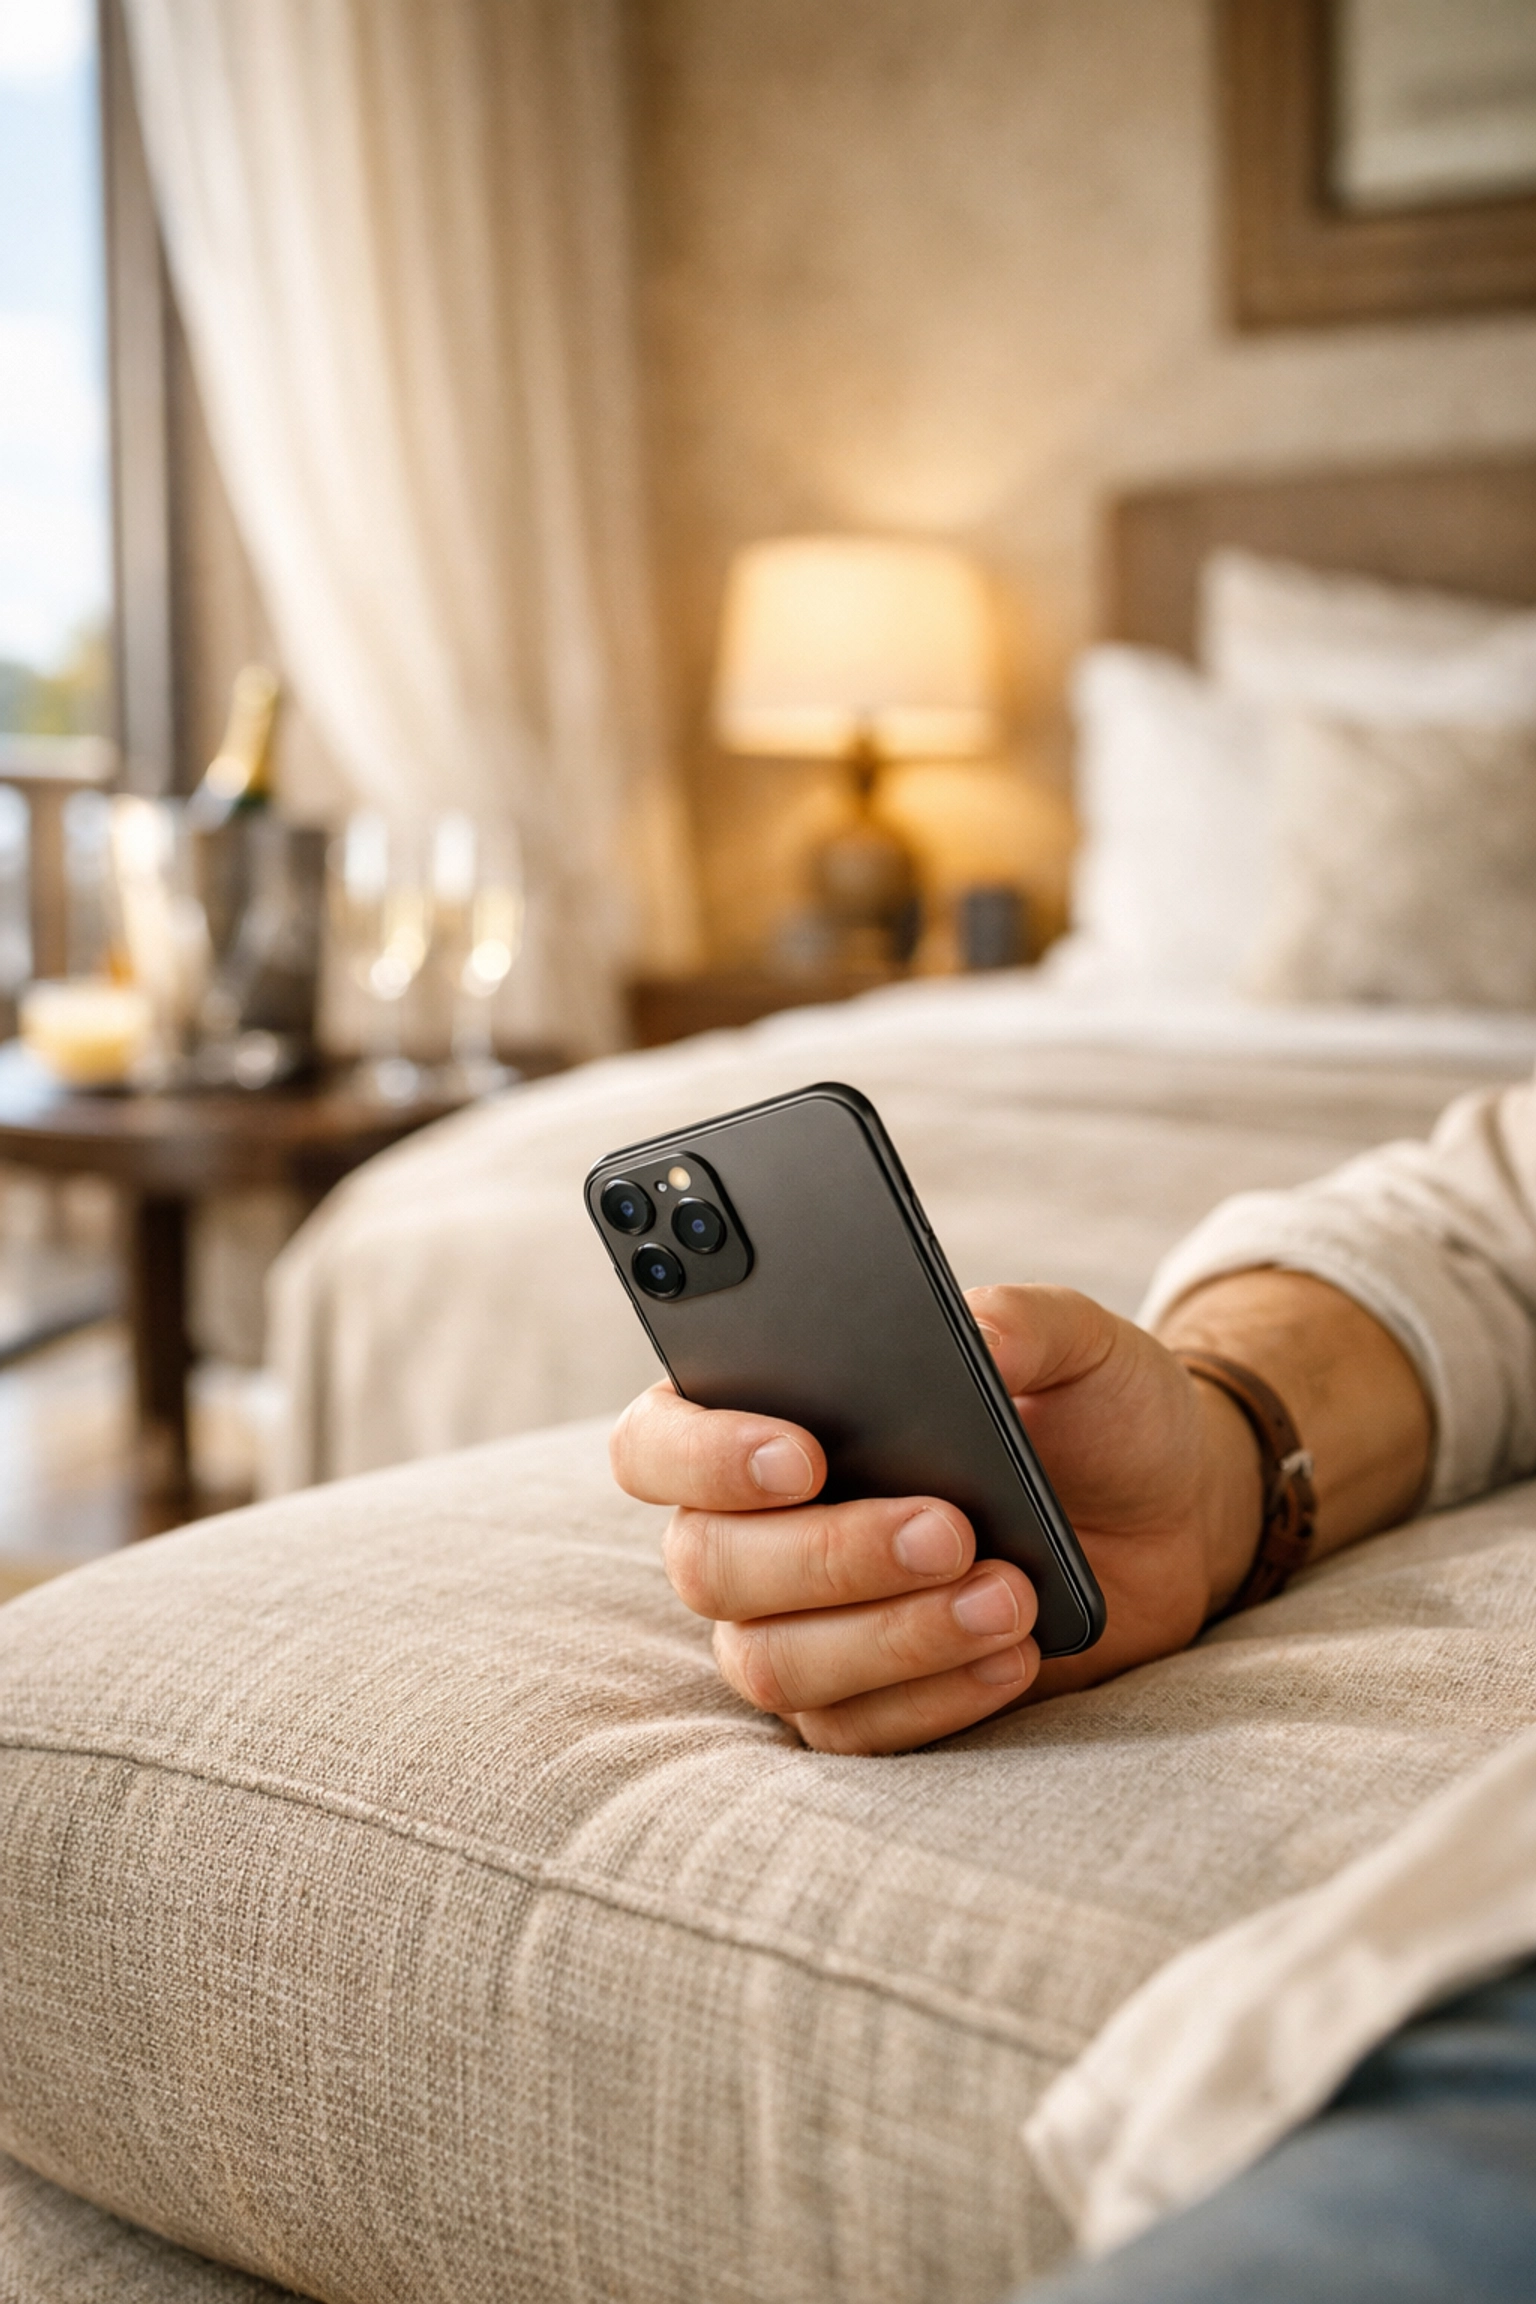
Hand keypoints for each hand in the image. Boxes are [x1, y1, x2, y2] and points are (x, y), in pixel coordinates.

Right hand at [609, 1284, 1264, 1754]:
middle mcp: (753, 1526)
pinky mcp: (861, 1703)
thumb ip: (1025, 1323)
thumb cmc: (1091, 1411)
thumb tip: (975, 1337)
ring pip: (771, 1661)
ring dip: (890, 1634)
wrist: (1168, 1515)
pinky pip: (852, 1731)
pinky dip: (935, 1697)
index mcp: (763, 1414)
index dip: (703, 1456)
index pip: (658, 1442)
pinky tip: (1014, 1654)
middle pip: (709, 1563)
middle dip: (829, 1553)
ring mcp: (798, 1624)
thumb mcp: (1079, 1344)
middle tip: (948, 1527)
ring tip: (1008, 1596)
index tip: (801, 1454)